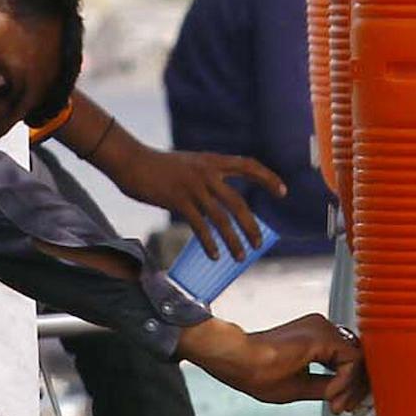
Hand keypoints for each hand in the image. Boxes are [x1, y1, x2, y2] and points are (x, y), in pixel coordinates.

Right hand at [104, 143, 285, 259]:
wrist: (132, 160)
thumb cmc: (158, 166)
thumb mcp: (189, 164)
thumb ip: (206, 176)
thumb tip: (219, 199)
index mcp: (212, 160)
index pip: (248, 165)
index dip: (267, 178)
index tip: (283, 192)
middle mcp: (207, 172)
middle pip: (238, 202)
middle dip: (251, 225)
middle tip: (258, 243)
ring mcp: (193, 186)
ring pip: (221, 218)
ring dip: (233, 239)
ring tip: (241, 255)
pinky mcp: (178, 200)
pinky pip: (200, 225)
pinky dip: (210, 242)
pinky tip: (215, 255)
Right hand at [178, 314, 367, 412]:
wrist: (239, 362)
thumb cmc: (257, 373)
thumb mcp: (300, 386)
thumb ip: (324, 386)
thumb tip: (344, 396)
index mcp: (315, 337)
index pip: (346, 357)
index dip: (349, 384)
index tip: (339, 405)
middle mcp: (321, 328)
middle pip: (356, 356)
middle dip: (354, 387)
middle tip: (341, 408)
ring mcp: (323, 328)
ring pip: (358, 357)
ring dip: (350, 387)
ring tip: (334, 405)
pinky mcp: (322, 335)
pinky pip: (352, 359)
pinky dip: (345, 381)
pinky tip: (330, 395)